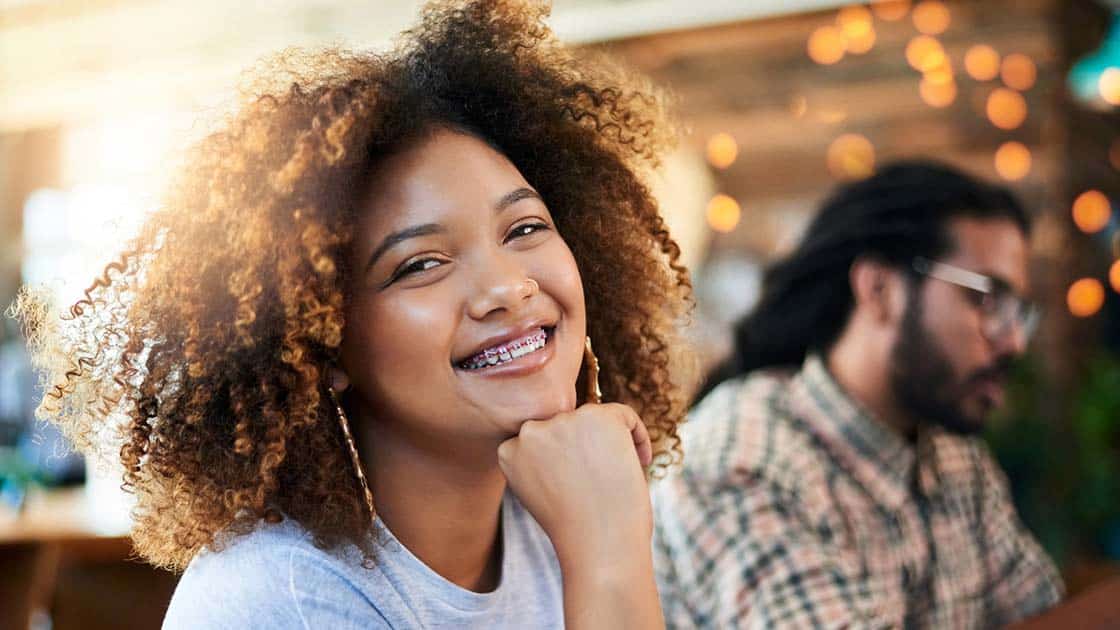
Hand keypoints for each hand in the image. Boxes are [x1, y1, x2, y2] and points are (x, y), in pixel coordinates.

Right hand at [497, 402, 652, 565]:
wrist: (600, 547)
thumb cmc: (577, 530)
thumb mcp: (541, 493)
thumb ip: (543, 462)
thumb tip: (567, 439)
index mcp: (509, 450)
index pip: (540, 438)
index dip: (565, 457)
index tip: (583, 480)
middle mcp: (532, 430)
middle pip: (565, 425)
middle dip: (585, 448)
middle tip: (603, 479)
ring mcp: (564, 421)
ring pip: (594, 419)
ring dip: (609, 443)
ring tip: (618, 476)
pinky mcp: (598, 416)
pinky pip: (624, 415)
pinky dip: (637, 435)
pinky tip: (642, 461)